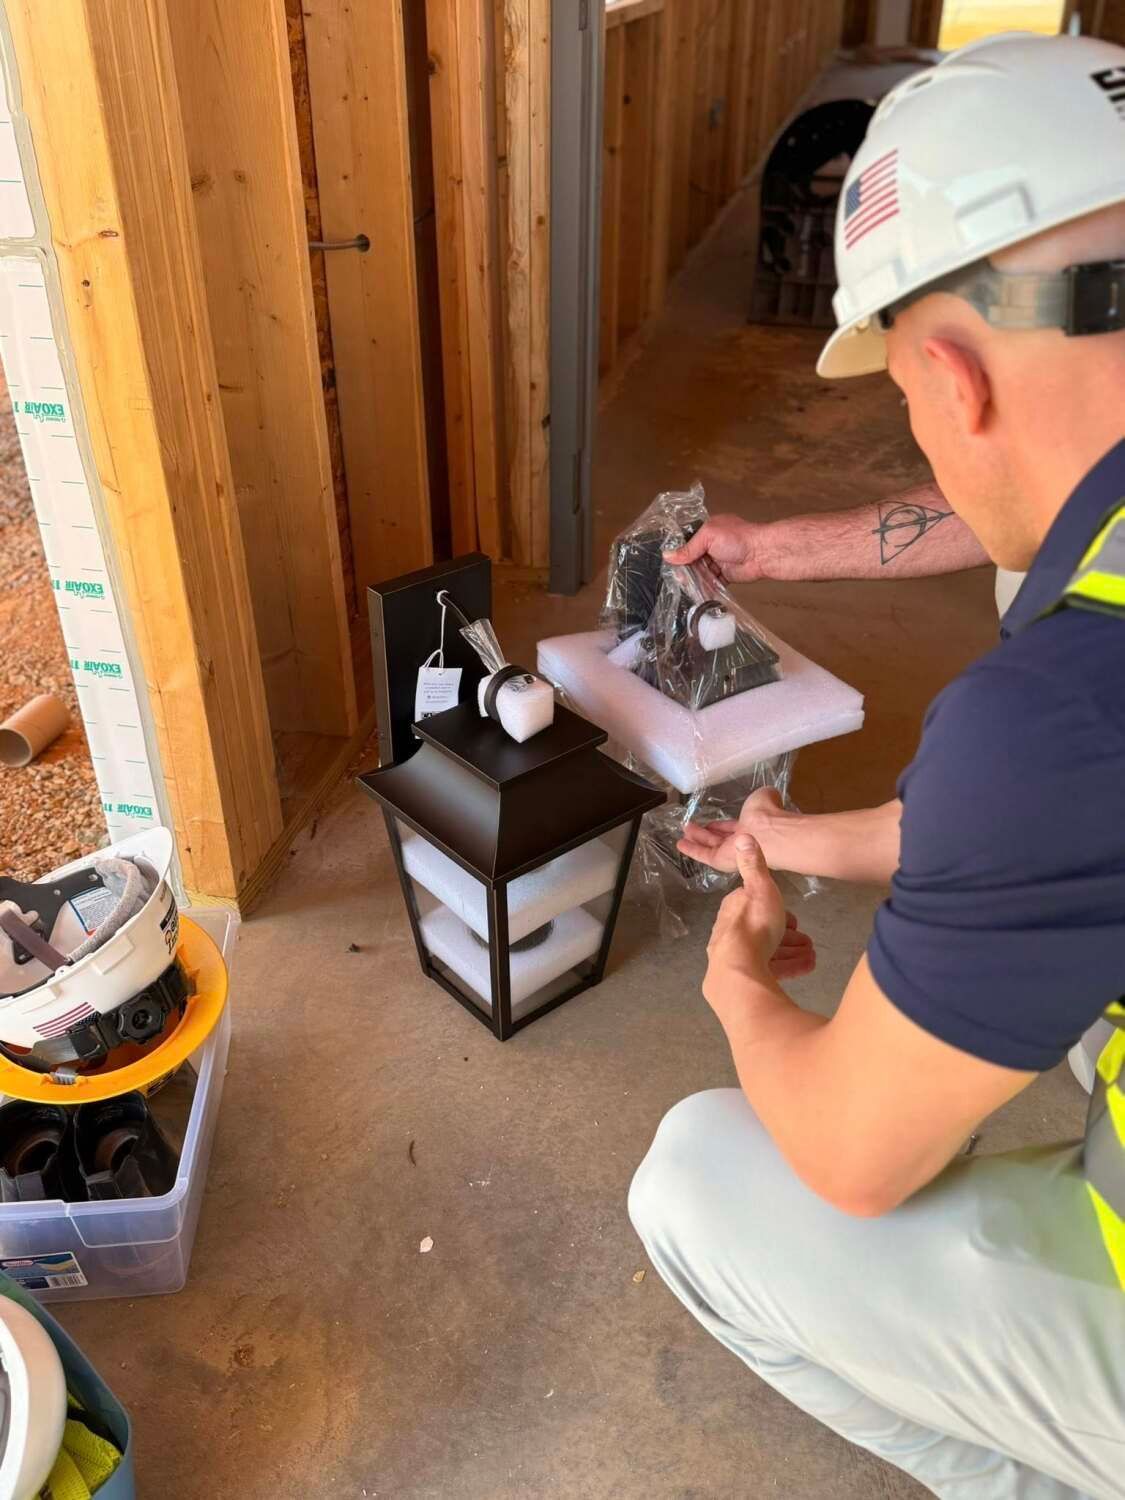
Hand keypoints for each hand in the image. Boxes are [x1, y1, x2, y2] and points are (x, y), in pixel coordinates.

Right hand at [662, 515, 768, 581]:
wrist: (761, 553)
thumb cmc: (737, 538)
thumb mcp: (708, 537)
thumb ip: (688, 548)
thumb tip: (668, 556)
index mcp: (707, 531)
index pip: (687, 542)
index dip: (678, 552)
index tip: (668, 564)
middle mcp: (711, 546)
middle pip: (693, 559)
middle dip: (685, 569)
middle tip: (675, 579)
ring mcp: (718, 561)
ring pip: (701, 572)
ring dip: (694, 580)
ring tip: (683, 589)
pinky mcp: (725, 575)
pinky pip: (712, 583)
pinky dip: (705, 588)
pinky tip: (695, 594)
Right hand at [677, 787, 787, 873]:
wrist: (769, 833)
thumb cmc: (767, 813)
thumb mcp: (764, 796)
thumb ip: (762, 797)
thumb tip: (767, 795)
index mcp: (751, 826)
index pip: (733, 827)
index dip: (721, 825)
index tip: (711, 823)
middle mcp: (741, 840)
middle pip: (719, 838)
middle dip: (706, 833)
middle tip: (692, 828)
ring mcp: (730, 851)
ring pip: (710, 845)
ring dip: (696, 839)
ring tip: (684, 833)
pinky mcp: (721, 860)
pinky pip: (704, 854)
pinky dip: (692, 850)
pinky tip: (680, 844)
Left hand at [704, 836, 814, 1011]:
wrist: (739, 970)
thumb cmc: (753, 924)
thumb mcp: (759, 887)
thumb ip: (753, 864)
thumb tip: (743, 836)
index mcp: (734, 909)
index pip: (756, 905)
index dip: (776, 909)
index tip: (794, 917)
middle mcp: (732, 931)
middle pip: (764, 930)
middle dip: (787, 935)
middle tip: (807, 939)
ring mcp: (738, 957)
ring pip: (769, 951)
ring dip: (791, 952)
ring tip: (811, 954)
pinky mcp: (745, 977)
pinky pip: (771, 970)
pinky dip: (789, 967)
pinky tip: (806, 967)